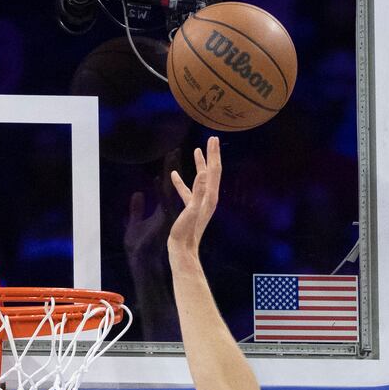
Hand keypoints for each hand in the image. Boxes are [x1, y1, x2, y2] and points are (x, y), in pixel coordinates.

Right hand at [168, 136, 220, 252]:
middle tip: (212, 139)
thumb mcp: (191, 210)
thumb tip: (203, 172)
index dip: (213, 154)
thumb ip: (197, 192)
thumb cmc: (185, 232)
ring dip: (200, 165)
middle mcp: (208, 198)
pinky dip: (183, 181)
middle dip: (211, 155)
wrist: (182, 251)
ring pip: (201, 179)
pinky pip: (188, 190)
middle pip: (211, 172)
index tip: (213, 138)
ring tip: (196, 151)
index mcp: (209, 197)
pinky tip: (174, 176)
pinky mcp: (191, 208)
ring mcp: (200, 203)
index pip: (213, 170)